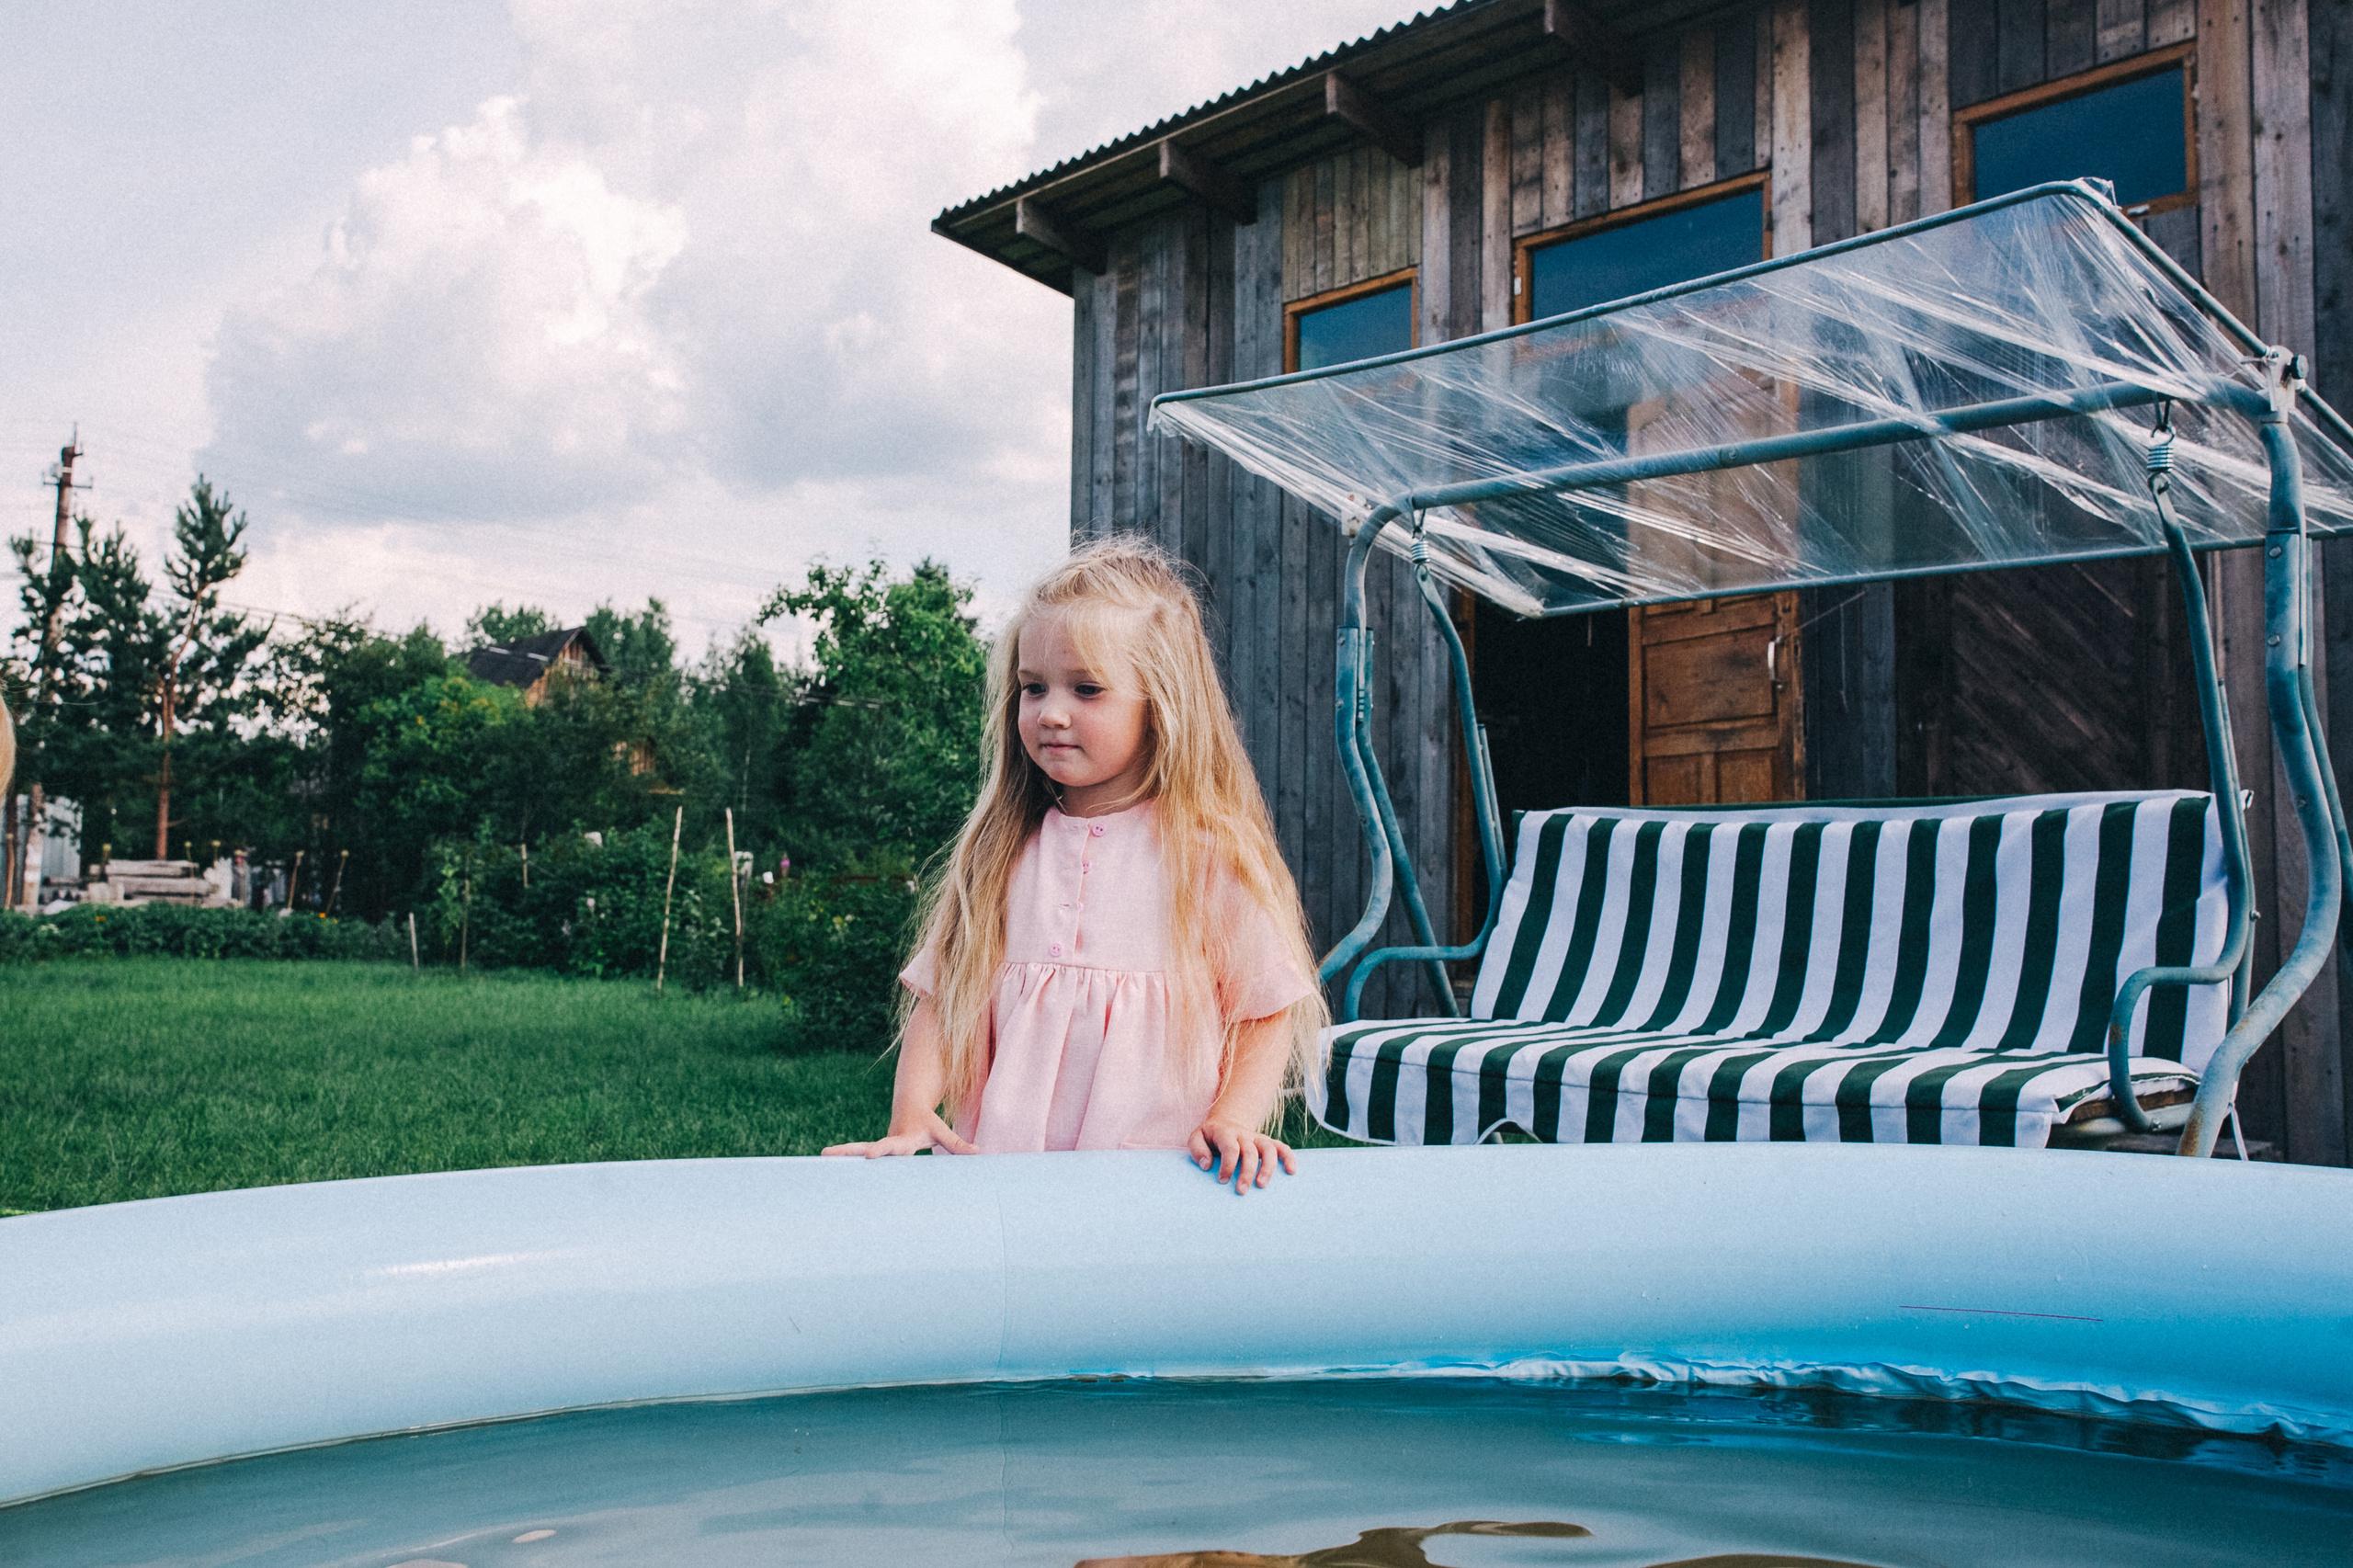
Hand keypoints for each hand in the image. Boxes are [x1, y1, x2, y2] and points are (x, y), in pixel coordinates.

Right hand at [823, 1110, 976, 1157]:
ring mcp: (879, 1147)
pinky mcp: (876, 1153)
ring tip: (819, 1157)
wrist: (911, 1108)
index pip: (891, 1146)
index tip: (869, 1155)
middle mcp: (887, 1143)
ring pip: (856, 1151)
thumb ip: (957, 1143)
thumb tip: (977, 1152)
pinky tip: (827, 1172)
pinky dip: (844, 1162)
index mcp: (902, 1139)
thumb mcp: (941, 1131)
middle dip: (847, 1150)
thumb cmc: (928, 1122)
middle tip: (827, 1152)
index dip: (881, 1151)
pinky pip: (858, 1158)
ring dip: (840, 1155)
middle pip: (864, 1147)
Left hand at [1188, 1119, 1295, 1193]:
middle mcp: (1243, 1135)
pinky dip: (1289, 1157)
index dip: (1228, 1165)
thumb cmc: (1210, 1138)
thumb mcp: (1197, 1138)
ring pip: (1268, 1149)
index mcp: (1225, 1133)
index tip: (1222, 1180)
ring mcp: (1257, 1138)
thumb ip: (1197, 1150)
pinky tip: (1291, 1172)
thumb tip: (1207, 1166)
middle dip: (1246, 1172)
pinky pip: (1282, 1147)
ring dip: (1268, 1167)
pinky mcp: (1267, 1143)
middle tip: (1241, 1191)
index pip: (1230, 1148)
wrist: (1226, 1123)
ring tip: (1262, 1186)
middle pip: (1249, 1152)